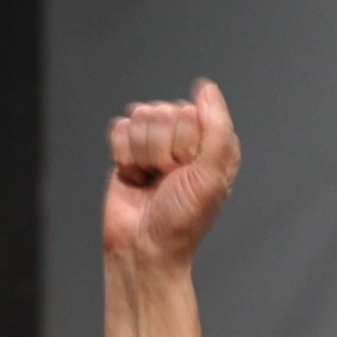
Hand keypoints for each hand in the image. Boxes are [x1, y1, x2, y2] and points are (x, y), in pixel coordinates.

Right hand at [104, 79, 241, 268]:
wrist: (142, 247)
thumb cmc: (182, 220)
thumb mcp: (211, 177)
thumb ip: (216, 129)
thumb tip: (207, 88)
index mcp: (212, 144)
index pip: (192, 112)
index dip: (185, 142)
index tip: (187, 170)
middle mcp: (186, 140)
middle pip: (163, 112)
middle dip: (161, 149)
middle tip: (167, 178)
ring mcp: (156, 143)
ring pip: (140, 118)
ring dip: (142, 154)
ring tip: (151, 180)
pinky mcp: (128, 150)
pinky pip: (120, 128)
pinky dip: (123, 155)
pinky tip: (134, 176)